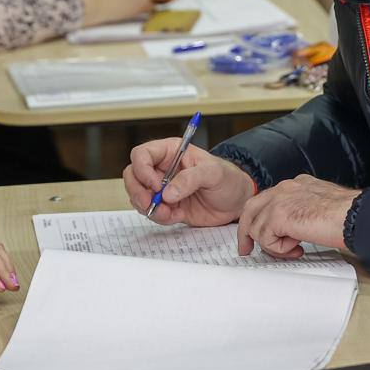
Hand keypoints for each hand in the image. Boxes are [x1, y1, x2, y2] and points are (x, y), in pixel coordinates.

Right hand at [124, 140, 253, 226]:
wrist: (237, 202)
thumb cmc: (228, 179)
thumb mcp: (214, 173)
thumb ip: (190, 179)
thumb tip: (167, 193)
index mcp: (171, 152)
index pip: (142, 154)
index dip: (142, 169)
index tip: (156, 185)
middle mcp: (162, 168)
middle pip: (133, 175)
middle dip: (137, 191)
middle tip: (150, 203)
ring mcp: (162, 189)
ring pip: (138, 196)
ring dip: (149, 208)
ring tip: (171, 213)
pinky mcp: (166, 206)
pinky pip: (151, 212)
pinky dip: (160, 217)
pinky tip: (177, 216)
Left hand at [237, 175, 358, 257]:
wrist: (354, 215)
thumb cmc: (347, 214)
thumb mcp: (319, 207)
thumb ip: (302, 212)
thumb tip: (293, 230)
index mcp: (296, 184)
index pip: (267, 199)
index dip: (259, 218)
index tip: (257, 235)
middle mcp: (285, 188)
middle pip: (251, 209)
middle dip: (246, 232)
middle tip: (247, 249)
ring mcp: (280, 200)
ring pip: (257, 228)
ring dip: (273, 246)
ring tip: (294, 249)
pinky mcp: (279, 215)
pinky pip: (265, 238)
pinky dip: (279, 249)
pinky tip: (297, 247)